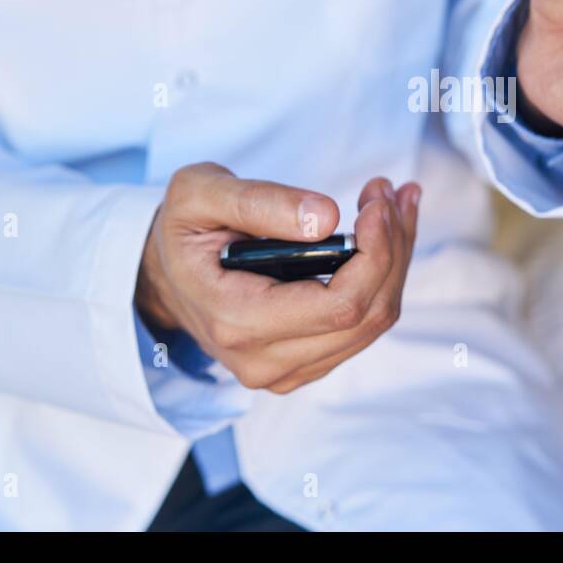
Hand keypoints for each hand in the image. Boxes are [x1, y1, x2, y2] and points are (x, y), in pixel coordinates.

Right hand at [136, 163, 418, 393]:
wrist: (166, 274)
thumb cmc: (183, 230)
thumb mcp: (199, 195)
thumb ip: (258, 202)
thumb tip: (327, 218)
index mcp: (237, 322)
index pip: (340, 306)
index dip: (376, 254)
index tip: (377, 204)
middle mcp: (265, 361)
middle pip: (369, 314)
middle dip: (393, 247)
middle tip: (389, 192)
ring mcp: (288, 370)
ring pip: (376, 320)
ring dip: (395, 257)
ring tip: (391, 202)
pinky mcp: (306, 363)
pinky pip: (365, 325)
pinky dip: (383, 275)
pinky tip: (382, 232)